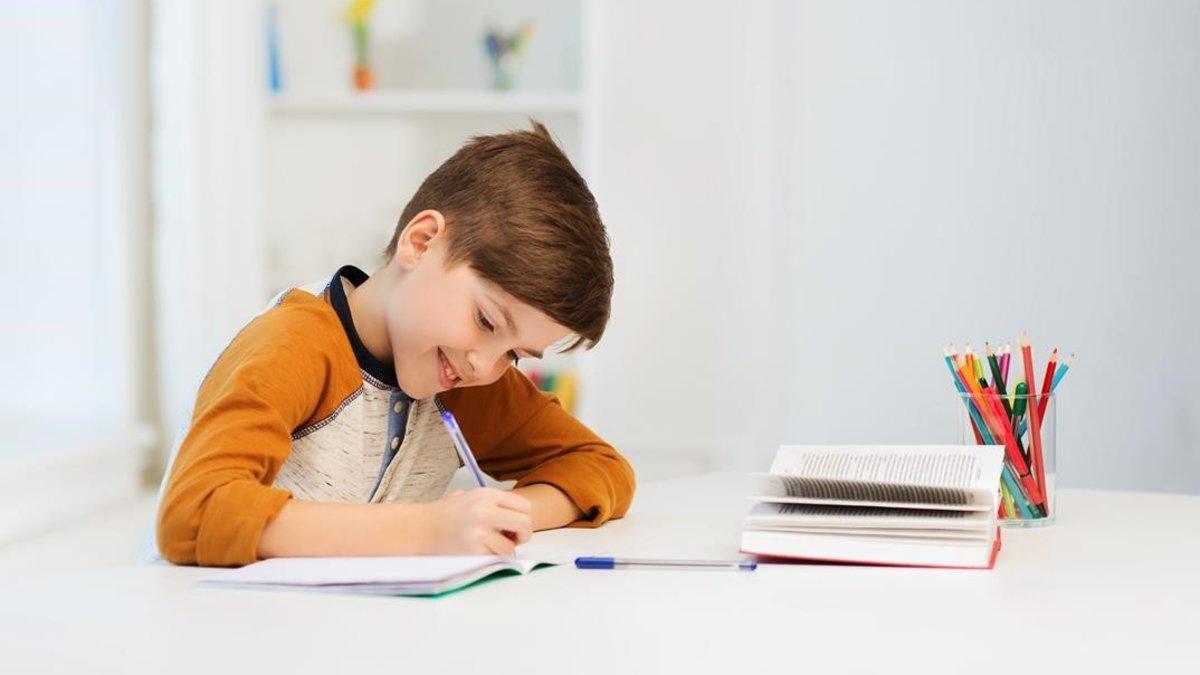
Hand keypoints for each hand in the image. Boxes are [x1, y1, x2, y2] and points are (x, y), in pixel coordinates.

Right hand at [417, 488, 531, 555]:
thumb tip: (518, 516)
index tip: (515, 526)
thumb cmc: (443, 514)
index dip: (523, 518)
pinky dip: (489, 558)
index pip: (524, 506)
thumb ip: (492, 503)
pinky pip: (494, 559)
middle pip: (525, 525)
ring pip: (510, 547)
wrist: (417, 529)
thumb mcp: (468, 496)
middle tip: (513, 540)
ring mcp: (478, 533)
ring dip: (503, 551)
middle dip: (523, 535)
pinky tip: (476, 551)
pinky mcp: (472, 551)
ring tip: (488, 546)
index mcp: (486, 495)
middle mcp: (485, 511)